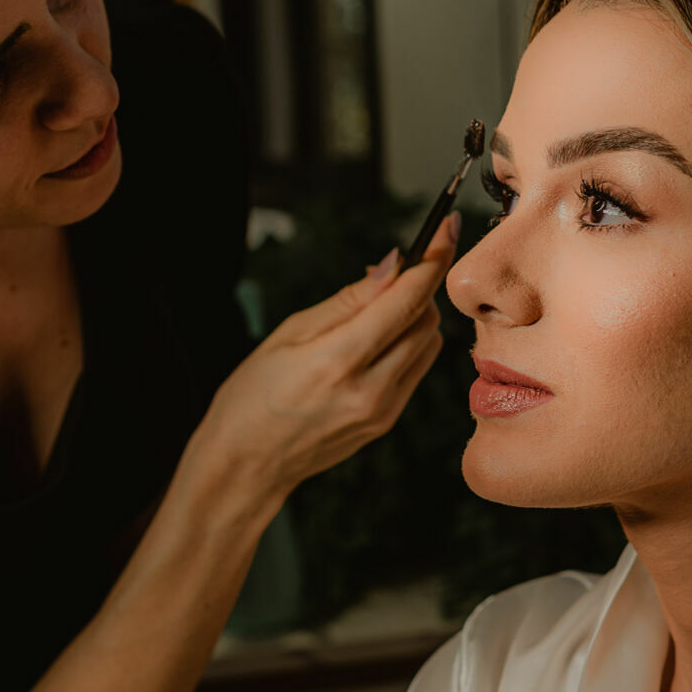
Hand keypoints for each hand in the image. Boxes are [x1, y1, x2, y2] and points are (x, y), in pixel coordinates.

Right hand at [195, 213, 457, 500]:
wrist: (246, 463)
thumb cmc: (253, 394)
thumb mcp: (289, 333)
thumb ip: (348, 300)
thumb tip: (393, 265)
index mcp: (338, 361)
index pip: (406, 300)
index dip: (432, 259)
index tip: (446, 227)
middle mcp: (370, 389)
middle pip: (426, 320)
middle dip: (419, 286)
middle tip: (392, 272)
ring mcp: (383, 411)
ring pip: (428, 344)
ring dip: (415, 316)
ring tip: (376, 310)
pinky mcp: (387, 422)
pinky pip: (415, 369)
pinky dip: (407, 344)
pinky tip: (376, 341)